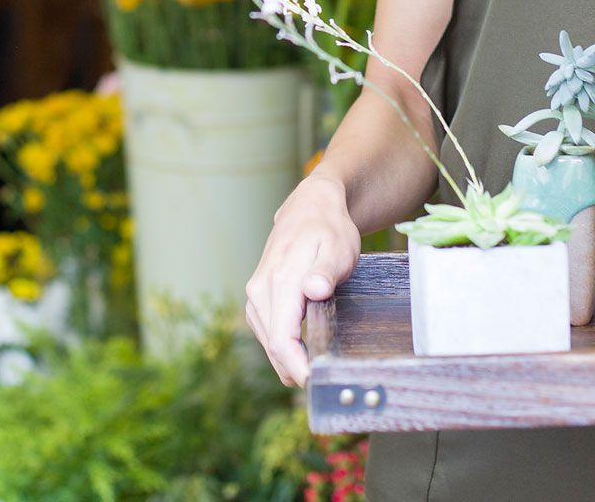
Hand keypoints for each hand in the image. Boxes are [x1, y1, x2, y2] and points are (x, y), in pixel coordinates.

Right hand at [244, 172, 361, 386]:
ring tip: (313, 376)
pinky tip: (300, 356)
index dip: (296, 365)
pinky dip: (282, 346)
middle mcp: (260, 290)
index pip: (281, 337)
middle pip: (273, 345)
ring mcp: (256, 294)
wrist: (310, 208)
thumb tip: (314, 290)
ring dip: (287, 360)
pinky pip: (267, 330)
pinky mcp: (259, 297)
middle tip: (323, 386)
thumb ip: (326, 271)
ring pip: (268, 340)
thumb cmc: (329, 229)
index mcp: (280, 281)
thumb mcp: (337, 247)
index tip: (314, 383)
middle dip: (293, 370)